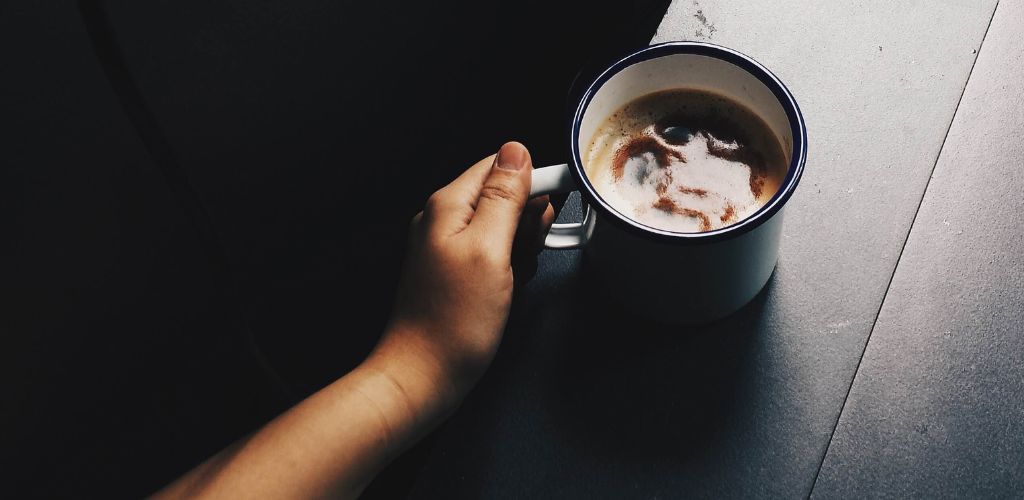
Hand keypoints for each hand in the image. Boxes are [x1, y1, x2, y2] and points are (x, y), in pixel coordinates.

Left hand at [375, 142, 553, 399]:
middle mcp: (444, 219)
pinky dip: (509, 269)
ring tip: (510, 278)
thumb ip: (504, 196)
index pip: (501, 165)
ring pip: (504, 227)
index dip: (534, 185)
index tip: (547, 215)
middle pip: (504, 195)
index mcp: (449, 204)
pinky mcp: (456, 271)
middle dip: (527, 224)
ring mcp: (448, 246)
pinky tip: (504, 291)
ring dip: (520, 249)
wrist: (423, 376)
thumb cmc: (453, 321)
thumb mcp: (490, 249)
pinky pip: (495, 254)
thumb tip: (517, 150)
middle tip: (520, 255)